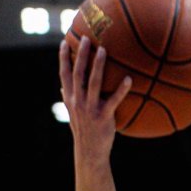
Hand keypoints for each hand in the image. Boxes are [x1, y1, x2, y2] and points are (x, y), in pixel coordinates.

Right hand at [59, 36, 130, 161]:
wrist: (89, 152)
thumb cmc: (83, 130)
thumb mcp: (72, 114)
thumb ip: (68, 98)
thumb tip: (62, 87)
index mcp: (70, 99)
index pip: (64, 74)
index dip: (63, 58)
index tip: (64, 42)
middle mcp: (78, 101)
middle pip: (78, 74)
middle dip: (81, 55)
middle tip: (87, 38)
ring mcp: (90, 108)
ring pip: (94, 83)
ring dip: (98, 65)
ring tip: (104, 50)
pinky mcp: (104, 116)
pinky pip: (114, 100)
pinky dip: (121, 89)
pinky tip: (129, 79)